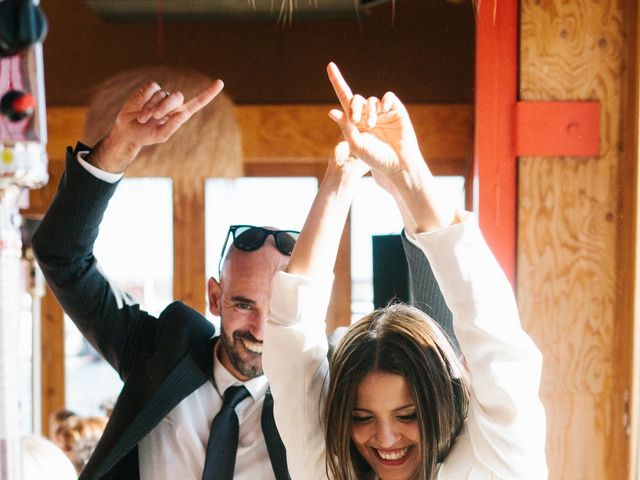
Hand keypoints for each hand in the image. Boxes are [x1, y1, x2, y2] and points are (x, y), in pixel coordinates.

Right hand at [91, 79, 223, 172]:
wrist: (128, 130)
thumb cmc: (146, 135)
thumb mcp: (160, 135)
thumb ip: (172, 126)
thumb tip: (184, 114)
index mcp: (180, 114)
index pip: (198, 102)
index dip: (208, 93)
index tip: (220, 82)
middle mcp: (173, 103)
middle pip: (177, 97)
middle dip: (165, 107)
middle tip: (155, 117)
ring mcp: (161, 95)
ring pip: (162, 94)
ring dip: (151, 107)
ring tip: (143, 118)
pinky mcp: (149, 90)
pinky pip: (152, 88)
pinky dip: (145, 98)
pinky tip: (138, 107)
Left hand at [326, 63, 453, 232]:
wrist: (398, 164)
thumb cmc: (376, 158)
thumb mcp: (356, 144)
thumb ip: (345, 127)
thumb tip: (332, 111)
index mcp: (356, 122)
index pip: (345, 98)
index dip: (337, 82)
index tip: (330, 66)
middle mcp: (368, 114)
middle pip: (356, 99)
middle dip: (354, 106)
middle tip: (356, 119)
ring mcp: (382, 112)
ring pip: (371, 100)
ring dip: (369, 111)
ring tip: (372, 125)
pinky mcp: (396, 110)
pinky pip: (387, 97)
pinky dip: (384, 100)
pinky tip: (383, 109)